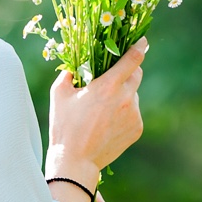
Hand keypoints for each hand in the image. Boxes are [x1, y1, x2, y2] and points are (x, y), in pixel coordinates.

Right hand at [45, 41, 145, 201]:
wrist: (76, 160)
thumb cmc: (64, 125)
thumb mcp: (59, 94)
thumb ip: (68, 73)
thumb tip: (74, 64)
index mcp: (108, 86)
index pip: (133, 59)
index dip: (139, 46)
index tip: (142, 40)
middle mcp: (126, 98)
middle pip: (137, 74)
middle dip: (128, 71)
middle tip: (114, 76)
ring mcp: (134, 114)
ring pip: (134, 95)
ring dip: (124, 94)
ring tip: (104, 108)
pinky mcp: (137, 128)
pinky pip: (134, 112)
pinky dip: (125, 112)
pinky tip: (108, 122)